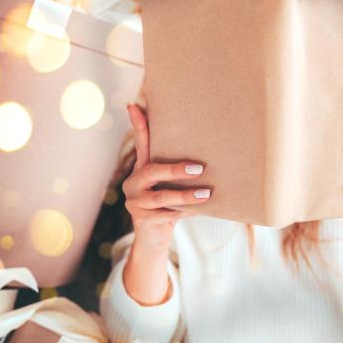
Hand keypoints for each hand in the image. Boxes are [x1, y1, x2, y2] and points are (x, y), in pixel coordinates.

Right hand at [123, 104, 210, 258]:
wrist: (154, 237)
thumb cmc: (168, 205)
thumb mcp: (171, 184)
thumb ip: (178, 171)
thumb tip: (209, 156)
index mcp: (141, 168)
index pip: (140, 144)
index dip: (138, 125)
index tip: (134, 105)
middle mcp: (133, 182)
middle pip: (152, 171)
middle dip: (176, 170)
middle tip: (199, 169)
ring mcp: (134, 201)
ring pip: (162, 196)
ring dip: (186, 195)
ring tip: (207, 194)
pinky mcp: (141, 219)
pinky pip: (167, 214)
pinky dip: (186, 212)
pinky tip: (202, 210)